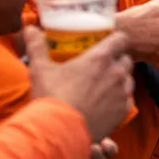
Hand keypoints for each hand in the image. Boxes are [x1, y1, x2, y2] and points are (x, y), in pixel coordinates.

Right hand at [25, 27, 133, 141]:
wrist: (60, 130)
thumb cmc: (51, 97)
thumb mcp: (40, 68)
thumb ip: (37, 46)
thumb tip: (30, 28)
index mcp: (100, 58)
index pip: (121, 39)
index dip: (116, 39)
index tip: (108, 42)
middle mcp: (116, 73)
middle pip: (126, 59)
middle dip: (117, 60)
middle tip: (102, 65)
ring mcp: (123, 92)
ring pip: (129, 79)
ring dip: (119, 79)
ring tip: (103, 85)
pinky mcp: (124, 110)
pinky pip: (127, 99)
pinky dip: (119, 99)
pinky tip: (105, 102)